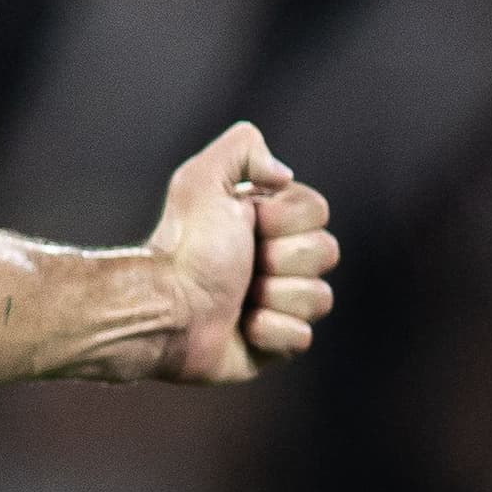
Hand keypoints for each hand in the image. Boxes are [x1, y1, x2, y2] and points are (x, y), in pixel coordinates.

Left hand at [143, 122, 336, 384]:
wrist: (165, 308)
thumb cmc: (187, 247)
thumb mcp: (203, 180)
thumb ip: (242, 149)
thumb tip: (283, 175)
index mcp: (268, 220)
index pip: (318, 211)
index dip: (284, 219)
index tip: (246, 222)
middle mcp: (279, 259)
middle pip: (326, 252)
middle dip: (279, 259)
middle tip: (242, 264)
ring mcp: (281, 302)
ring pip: (319, 298)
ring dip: (273, 297)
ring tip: (238, 297)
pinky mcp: (277, 342)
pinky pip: (302, 337)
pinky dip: (268, 332)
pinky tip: (240, 327)